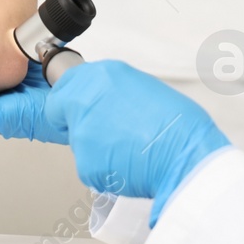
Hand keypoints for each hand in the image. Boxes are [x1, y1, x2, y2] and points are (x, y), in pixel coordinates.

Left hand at [44, 60, 230, 226]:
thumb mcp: (142, 88)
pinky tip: (127, 163)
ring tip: (127, 148)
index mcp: (102, 74)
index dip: (72, 98)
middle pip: (57, 109)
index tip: (78, 106)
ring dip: (94, 147)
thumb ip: (113, 92)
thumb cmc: (177, 125)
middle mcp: (85, 98)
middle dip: (71, 120)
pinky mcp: (84, 161)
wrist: (185, 155)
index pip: (65, 82)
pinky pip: (87, 166)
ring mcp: (81, 130)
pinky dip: (103, 169)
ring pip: (76, 140)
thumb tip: (104, 102)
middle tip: (100, 132)